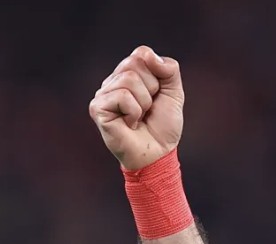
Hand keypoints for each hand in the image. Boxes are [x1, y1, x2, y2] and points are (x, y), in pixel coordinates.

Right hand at [88, 46, 184, 170]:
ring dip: (144, 103)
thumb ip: (168, 69)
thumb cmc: (163, 125)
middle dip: (152, 89)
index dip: (158, 74)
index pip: (142, 53)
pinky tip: (130, 123)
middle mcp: (113, 81)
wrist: (158, 153)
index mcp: (129, 74)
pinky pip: (123, 96)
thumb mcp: (174, 93)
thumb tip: (148, 54)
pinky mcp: (97, 107)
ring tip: (139, 117)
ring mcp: (103, 94)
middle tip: (149, 108)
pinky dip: (134, 112)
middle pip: (135, 64)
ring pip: (129, 80)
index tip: (158, 94)